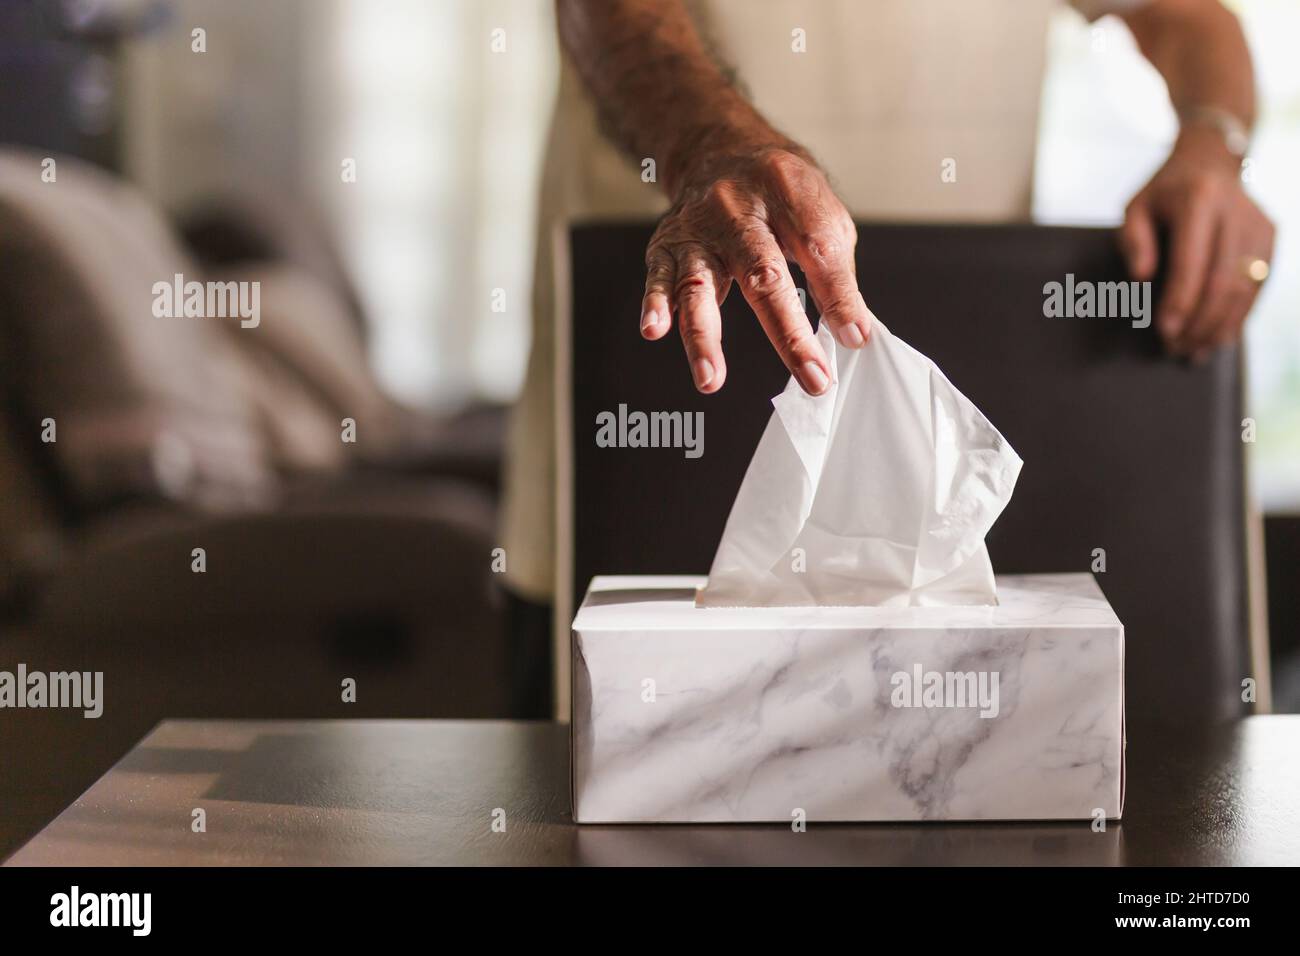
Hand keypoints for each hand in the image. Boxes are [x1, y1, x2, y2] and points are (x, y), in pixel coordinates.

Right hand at [639, 146, 872, 394]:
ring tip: (711, 379)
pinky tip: (655, 330)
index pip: (817, 249)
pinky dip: (656, 305)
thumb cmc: (780, 196)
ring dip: (703, 335)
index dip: (838, 296)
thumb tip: (853, 334)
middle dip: (788, 334)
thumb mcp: (822, 216)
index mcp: (787, 192)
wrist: (722, 152)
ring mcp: (698, 228)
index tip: (852, 337)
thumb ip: (836, 273)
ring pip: (700, 284)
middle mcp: (737, 208)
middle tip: (810, 379)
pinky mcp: (667, 246)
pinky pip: (661, 278)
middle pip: (763, 275)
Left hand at [1120, 126, 1273, 360]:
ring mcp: (1259, 225)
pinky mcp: (1271, 237)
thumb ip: (1133, 242)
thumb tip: (1140, 279)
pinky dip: (1238, 315)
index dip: (1180, 301)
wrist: (1210, 160)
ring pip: (1244, 288)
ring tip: (1194, 352)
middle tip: (1176, 350)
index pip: (1192, 262)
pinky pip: (1257, 285)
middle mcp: (1236, 212)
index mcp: (1199, 201)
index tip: (1164, 332)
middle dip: (1199, 322)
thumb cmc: (1164, 192)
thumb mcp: (1136, 207)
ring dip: (1219, 326)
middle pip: (1222, 281)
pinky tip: (1218, 337)